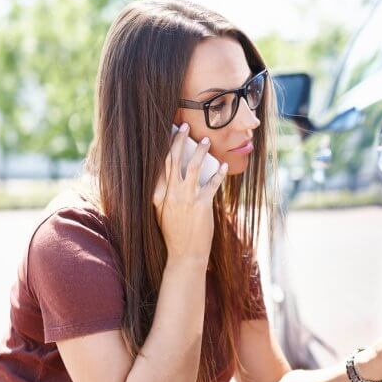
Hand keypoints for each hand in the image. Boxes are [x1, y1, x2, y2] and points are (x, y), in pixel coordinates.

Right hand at [152, 122, 227, 262]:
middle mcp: (171, 194)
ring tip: (206, 140)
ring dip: (200, 151)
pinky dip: (218, 173)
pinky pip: (212, 183)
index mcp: (158, 195)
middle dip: (180, 141)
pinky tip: (223, 165)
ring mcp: (186, 199)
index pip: (160, 165)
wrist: (184, 255)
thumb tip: (168, 176)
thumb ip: (162, 195)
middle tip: (185, 126)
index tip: (169, 132)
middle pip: (174, 160)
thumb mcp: (161, 213)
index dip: (165, 147)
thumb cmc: (174, 234)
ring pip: (193, 167)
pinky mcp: (202, 205)